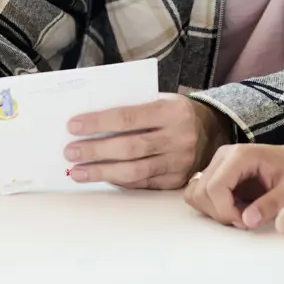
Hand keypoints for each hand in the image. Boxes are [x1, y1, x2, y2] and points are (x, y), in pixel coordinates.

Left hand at [64, 93, 229, 189]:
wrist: (212, 130)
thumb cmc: (174, 112)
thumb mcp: (160, 99)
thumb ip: (132, 106)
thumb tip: (90, 121)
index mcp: (171, 111)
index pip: (129, 117)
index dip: (99, 122)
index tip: (73, 126)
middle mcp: (178, 137)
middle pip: (129, 147)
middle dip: (95, 151)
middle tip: (70, 152)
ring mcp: (178, 162)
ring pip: (134, 171)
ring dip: (102, 172)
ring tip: (78, 172)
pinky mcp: (176, 180)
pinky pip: (142, 183)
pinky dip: (119, 181)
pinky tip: (102, 177)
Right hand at [185, 138, 283, 228]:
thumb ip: (271, 205)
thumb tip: (247, 220)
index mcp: (241, 156)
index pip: (215, 187)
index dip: (226, 211)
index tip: (248, 222)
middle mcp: (223, 156)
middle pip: (202, 192)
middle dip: (221, 213)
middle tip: (247, 220)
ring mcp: (218, 163)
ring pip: (196, 193)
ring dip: (214, 211)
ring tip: (241, 213)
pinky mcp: (217, 172)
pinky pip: (200, 193)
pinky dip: (212, 207)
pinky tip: (235, 209)